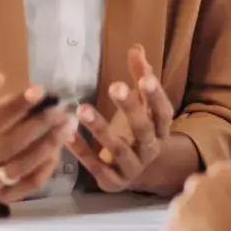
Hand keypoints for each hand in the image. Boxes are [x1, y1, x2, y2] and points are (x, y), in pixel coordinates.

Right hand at [0, 73, 76, 204]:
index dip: (13, 106)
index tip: (39, 90)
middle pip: (6, 147)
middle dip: (37, 125)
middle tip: (60, 108)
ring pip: (20, 168)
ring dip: (48, 145)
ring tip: (68, 124)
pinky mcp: (3, 197)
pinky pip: (30, 184)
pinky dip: (47, 165)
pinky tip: (60, 145)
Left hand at [67, 45, 179, 192]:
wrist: (134, 173)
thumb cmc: (135, 130)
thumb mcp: (142, 105)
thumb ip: (140, 77)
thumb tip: (136, 48)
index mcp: (160, 130)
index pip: (163, 112)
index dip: (156, 96)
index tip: (145, 78)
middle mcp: (150, 150)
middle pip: (143, 130)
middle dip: (130, 108)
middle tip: (115, 86)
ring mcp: (132, 168)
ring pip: (118, 150)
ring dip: (100, 129)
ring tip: (82, 109)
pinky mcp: (112, 181)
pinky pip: (96, 166)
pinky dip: (82, 151)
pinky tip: (67, 134)